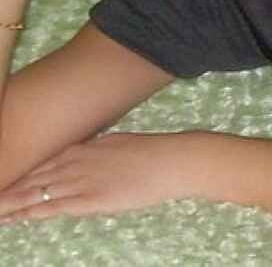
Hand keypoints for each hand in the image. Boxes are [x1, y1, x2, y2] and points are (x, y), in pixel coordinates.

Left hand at [0, 132, 195, 221]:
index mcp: (80, 147)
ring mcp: (80, 181)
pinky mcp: (89, 200)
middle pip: (31, 177)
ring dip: (11, 202)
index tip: (2, 178)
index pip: (39, 161)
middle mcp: (73, 162)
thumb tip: (80, 156)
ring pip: (35, 193)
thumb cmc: (146, 151)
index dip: (18, 172)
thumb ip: (91, 151)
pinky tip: (15, 217)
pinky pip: (53, 207)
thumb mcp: (113, 142)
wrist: (166, 161)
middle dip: (7, 188)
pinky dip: (31, 213)